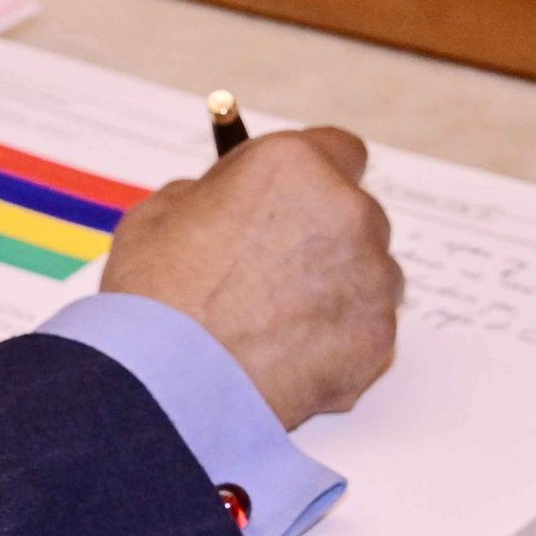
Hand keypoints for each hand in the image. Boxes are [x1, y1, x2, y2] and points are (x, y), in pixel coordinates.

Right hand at [100, 127, 401, 427]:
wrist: (171, 385)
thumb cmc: (157, 297)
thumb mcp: (162, 214)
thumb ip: (213, 196)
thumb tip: (228, 203)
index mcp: (293, 166)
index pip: (338, 150)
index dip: (313, 178)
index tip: (295, 200)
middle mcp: (346, 211)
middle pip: (356, 213)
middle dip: (324, 236)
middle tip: (275, 269)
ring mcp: (371, 277)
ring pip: (368, 273)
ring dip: (336, 288)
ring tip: (277, 322)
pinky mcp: (377, 337)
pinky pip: (366, 328)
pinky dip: (338, 340)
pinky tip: (288, 357)